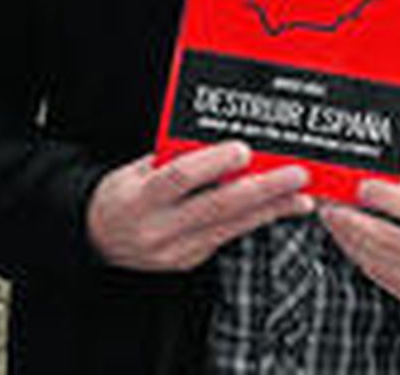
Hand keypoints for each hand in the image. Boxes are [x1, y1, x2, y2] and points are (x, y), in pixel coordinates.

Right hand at [87, 142, 312, 271]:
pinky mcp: (189, 261)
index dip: (213, 164)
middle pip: (217, 207)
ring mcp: (175, 250)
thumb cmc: (123, 194)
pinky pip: (227, 237)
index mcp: (140, 198)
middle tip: (295, 174)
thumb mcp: (137, 169)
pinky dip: (256, 221)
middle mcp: (158, 229)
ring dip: (271, 210)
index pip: (179, 178)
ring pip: (231, 227)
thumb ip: (174, 156)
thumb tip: (217, 139)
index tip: (244, 150)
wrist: (97, 238)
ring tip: (302, 196)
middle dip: (262, 190)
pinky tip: (279, 209)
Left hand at [319, 180, 399, 321]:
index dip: (388, 198)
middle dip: (355, 221)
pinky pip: (384, 279)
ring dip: (351, 240)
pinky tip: (351, 242)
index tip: (362, 185)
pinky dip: (362, 257)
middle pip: (394, 241)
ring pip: (383, 263)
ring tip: (334, 220)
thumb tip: (378, 182)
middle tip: (332, 205)